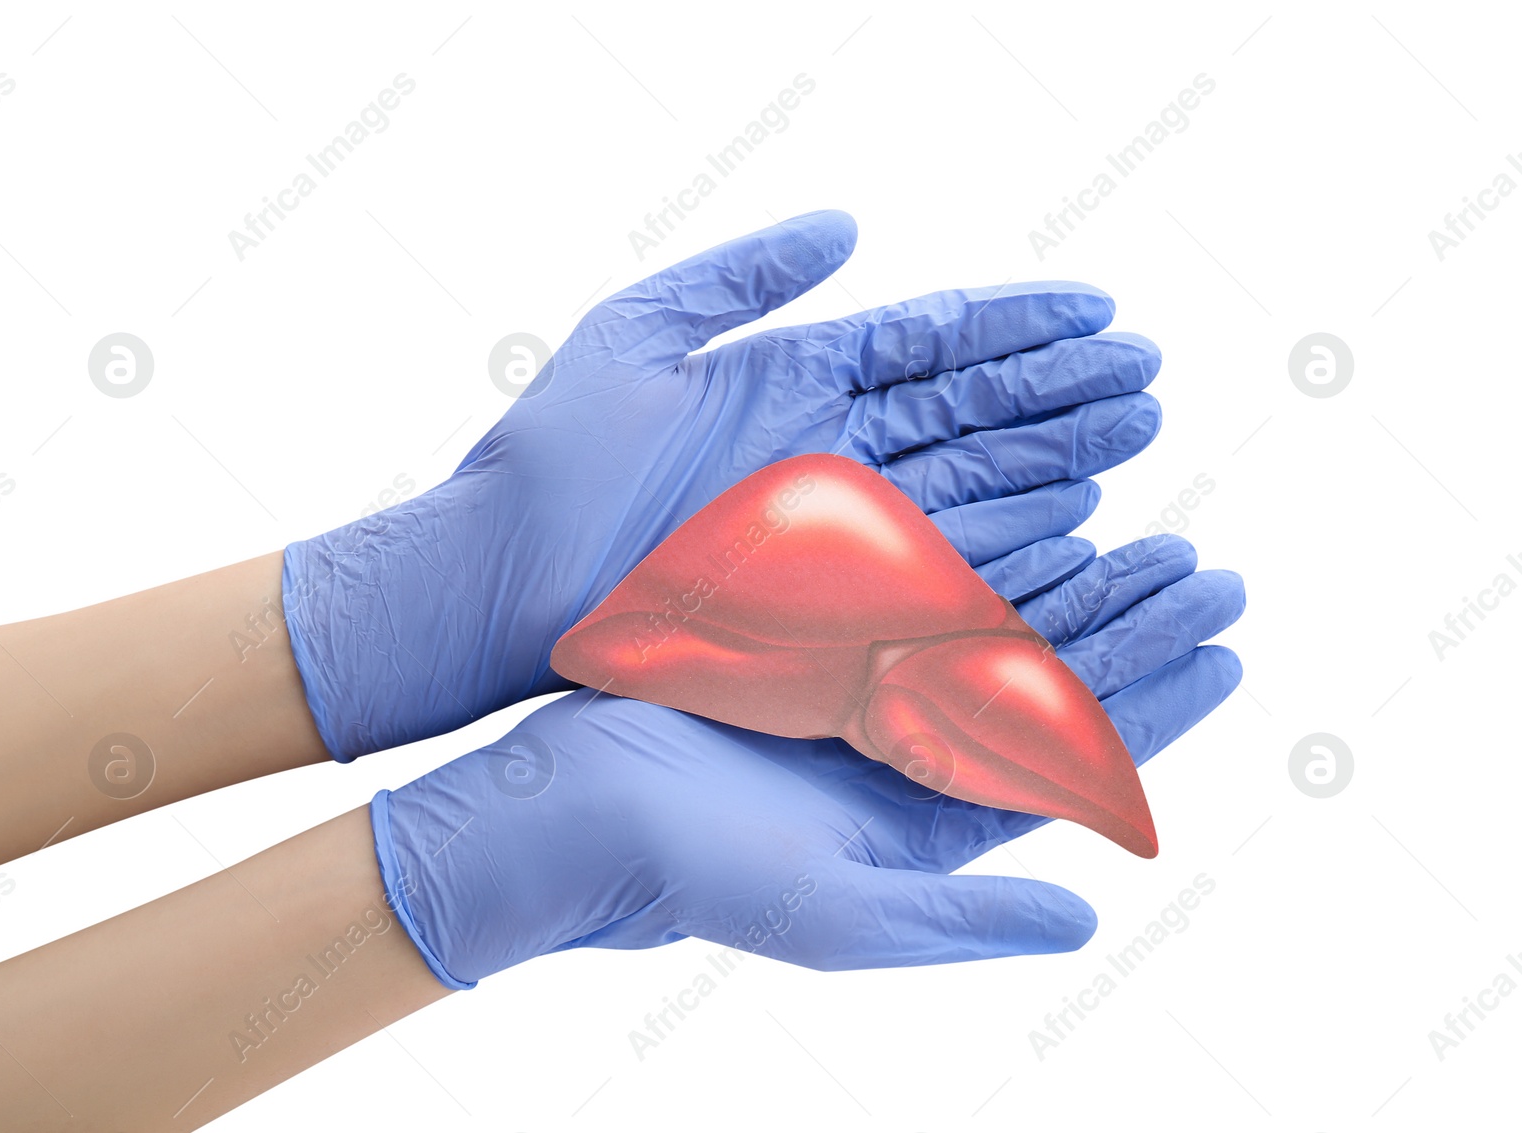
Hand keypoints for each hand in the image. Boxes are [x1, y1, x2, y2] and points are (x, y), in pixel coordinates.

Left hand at [283, 210, 1163, 759]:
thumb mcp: (639, 335)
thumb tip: (849, 224)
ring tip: (1135, 432)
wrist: (496, 582)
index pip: (931, 344)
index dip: (1016, 328)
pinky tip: (1073, 527)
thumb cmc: (550, 462)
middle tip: (1148, 374)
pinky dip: (1002, 552)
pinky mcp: (821, 608)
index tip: (1099, 310)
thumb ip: (742, 276)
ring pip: (967, 490)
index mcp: (793, 384)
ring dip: (1054, 464)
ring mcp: (832, 534)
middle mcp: (829, 457)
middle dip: (1059, 395)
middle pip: (969, 416)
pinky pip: (927, 574)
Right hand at [371, 535, 1243, 985]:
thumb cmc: (696, 874)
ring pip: (991, 624)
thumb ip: (964, 920)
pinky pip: (913, 589)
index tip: (1228, 652)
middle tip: (1213, 570)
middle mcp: (909, 754)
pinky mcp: (810, 647)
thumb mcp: (840, 915)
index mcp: (930, 824)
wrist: (567, 811)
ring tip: (1150, 533)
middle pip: (1047, 681)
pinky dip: (976, 553)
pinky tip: (1030, 514)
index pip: (1067, 758)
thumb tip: (1086, 919)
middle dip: (1135, 626)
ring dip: (1072, 580)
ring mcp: (861, 693)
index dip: (1154, 704)